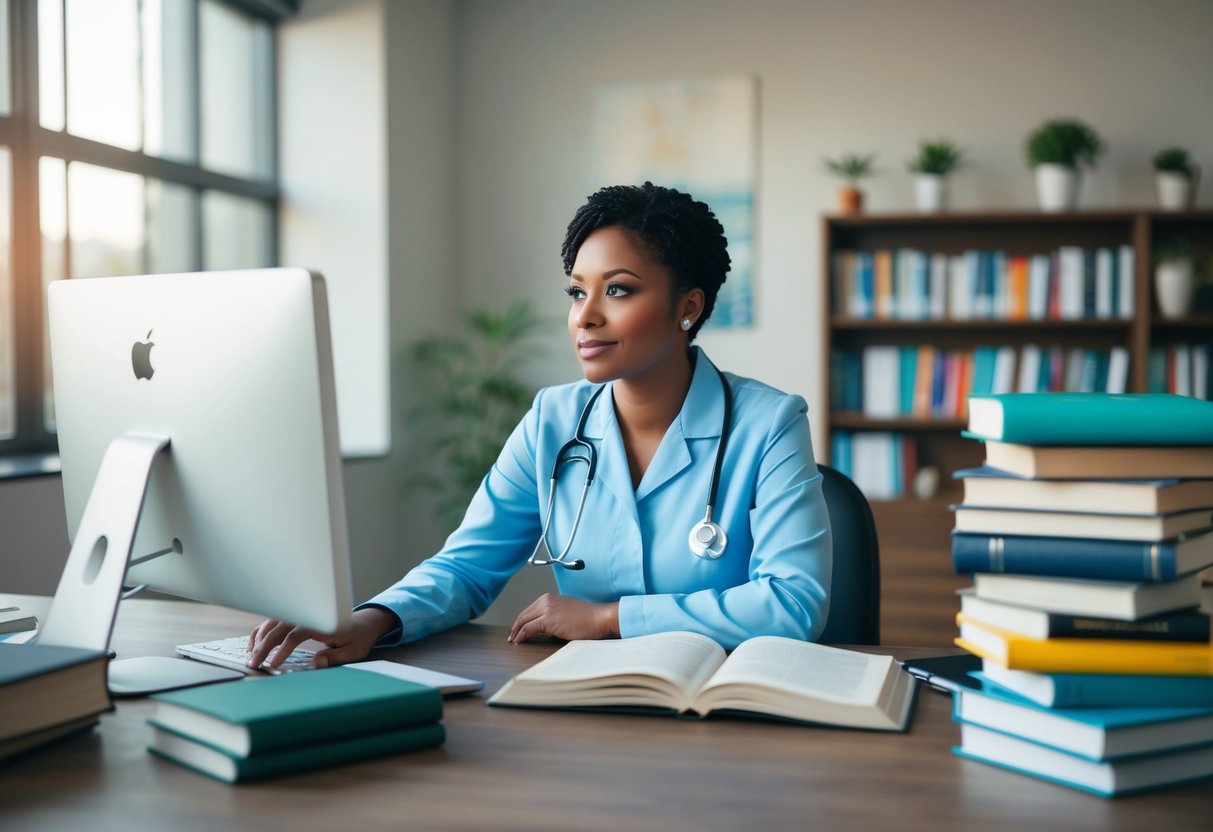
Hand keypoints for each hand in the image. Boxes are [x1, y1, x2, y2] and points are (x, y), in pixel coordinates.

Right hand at [247, 607, 398, 669]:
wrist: (363, 623)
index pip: (295, 634)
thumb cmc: (358, 637)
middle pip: (279, 627)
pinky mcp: (296, 618)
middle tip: (254, 664)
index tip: (274, 664)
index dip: (283, 649)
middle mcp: (308, 614)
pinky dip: (261, 632)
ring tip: (251, 657)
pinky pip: (274, 622)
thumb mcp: (353, 651)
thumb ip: (334, 657)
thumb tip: (315, 665)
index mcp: (321, 621)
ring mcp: (300, 614)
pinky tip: (253, 645)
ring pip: (273, 623)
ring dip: (259, 638)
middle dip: (264, 646)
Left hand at [508, 593, 618, 642]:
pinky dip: (521, 635)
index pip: (530, 609)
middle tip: (512, 636)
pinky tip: (519, 641)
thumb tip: (545, 628)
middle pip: (524, 614)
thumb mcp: (566, 612)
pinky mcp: (548, 620)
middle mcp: (546, 601)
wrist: (598, 618)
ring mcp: (546, 609)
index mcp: (549, 598)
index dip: (522, 620)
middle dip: (516, 626)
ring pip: (524, 621)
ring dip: (516, 632)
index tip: (517, 629)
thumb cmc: (587, 618)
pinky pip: (529, 628)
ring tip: (513, 641)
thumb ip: (554, 616)